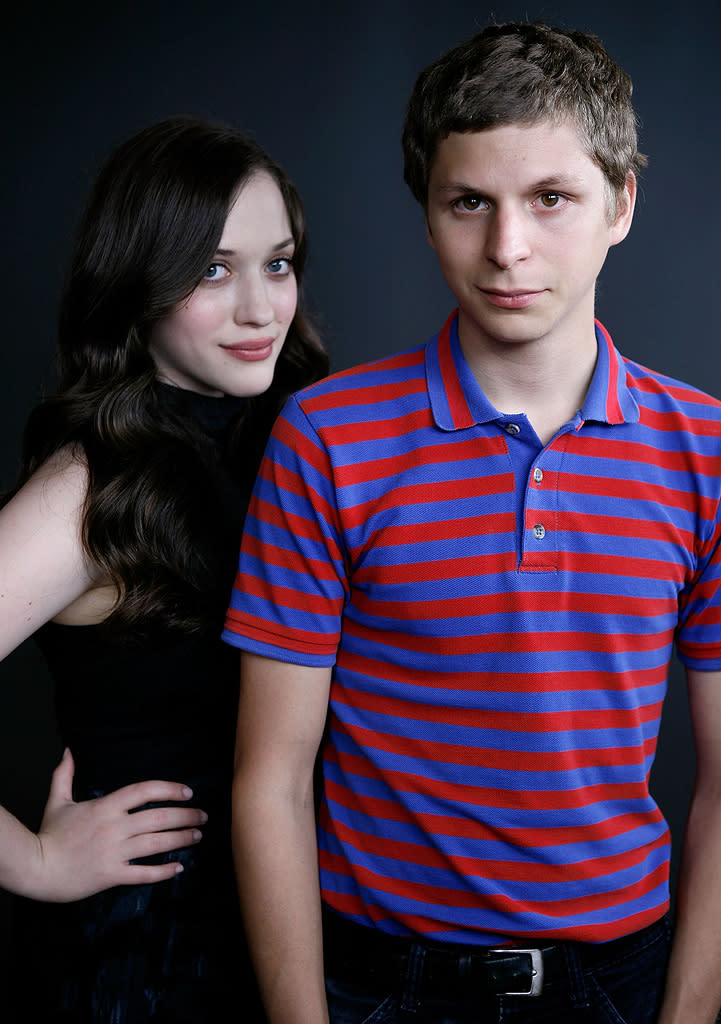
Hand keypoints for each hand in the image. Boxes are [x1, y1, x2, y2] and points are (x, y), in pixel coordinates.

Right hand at [30, 748, 206, 901]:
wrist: (37, 869)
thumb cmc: (49, 834)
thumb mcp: (58, 800)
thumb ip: (65, 775)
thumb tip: (68, 751)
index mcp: (105, 806)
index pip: (145, 791)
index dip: (170, 789)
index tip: (188, 792)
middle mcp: (113, 828)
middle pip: (159, 817)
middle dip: (186, 816)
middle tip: (203, 816)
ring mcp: (114, 853)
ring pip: (156, 844)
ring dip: (181, 839)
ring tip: (197, 835)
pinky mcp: (111, 875)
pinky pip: (144, 874)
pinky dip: (164, 872)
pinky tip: (179, 867)